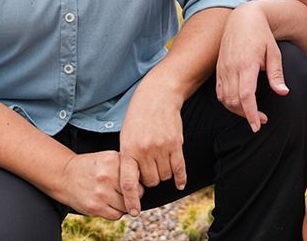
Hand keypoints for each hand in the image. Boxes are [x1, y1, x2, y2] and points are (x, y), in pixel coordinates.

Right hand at [53, 151, 134, 219]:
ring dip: (124, 204)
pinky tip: (109, 203)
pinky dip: (115, 211)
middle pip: (135, 192)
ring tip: (115, 197)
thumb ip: (125, 164)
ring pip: (126, 206)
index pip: (138, 176)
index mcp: (112, 161)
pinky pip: (116, 215)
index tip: (134, 182)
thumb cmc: (90, 166)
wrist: (64, 175)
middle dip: (133, 194)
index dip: (138, 181)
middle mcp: (107, 177)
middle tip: (125, 191)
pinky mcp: (95, 207)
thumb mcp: (107, 157)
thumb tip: (144, 178)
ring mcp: (101, 193)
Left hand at [118, 76, 187, 215]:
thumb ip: (129, 158)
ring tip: (160, 163)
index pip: (128, 182)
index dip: (131, 199)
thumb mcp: (126, 136)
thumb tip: (134, 181)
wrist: (158, 95)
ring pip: (165, 176)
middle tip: (149, 169)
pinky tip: (180, 184)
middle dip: (150, 180)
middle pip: (150, 181)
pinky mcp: (176, 144)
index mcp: (128, 150)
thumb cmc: (139, 116)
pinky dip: (180, 178)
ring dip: (163, 174)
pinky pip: (179, 169)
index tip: (134, 211)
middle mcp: (145, 151)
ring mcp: (161, 148)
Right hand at [215, 3, 288, 130]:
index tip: (258, 125)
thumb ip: (277, 74)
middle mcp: (231, 68)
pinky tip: (239, 104)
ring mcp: (223, 69)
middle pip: (234, 101)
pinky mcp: (218, 69)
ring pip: (225, 99)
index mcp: (246, 65)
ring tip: (252, 113)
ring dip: (237, 110)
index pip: (246, 96)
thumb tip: (283, 93)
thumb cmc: (262, 35)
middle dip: (247, 115)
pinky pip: (219, 92)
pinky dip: (227, 102)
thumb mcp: (274, 53)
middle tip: (262, 121)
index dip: (251, 114)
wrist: (242, 19)